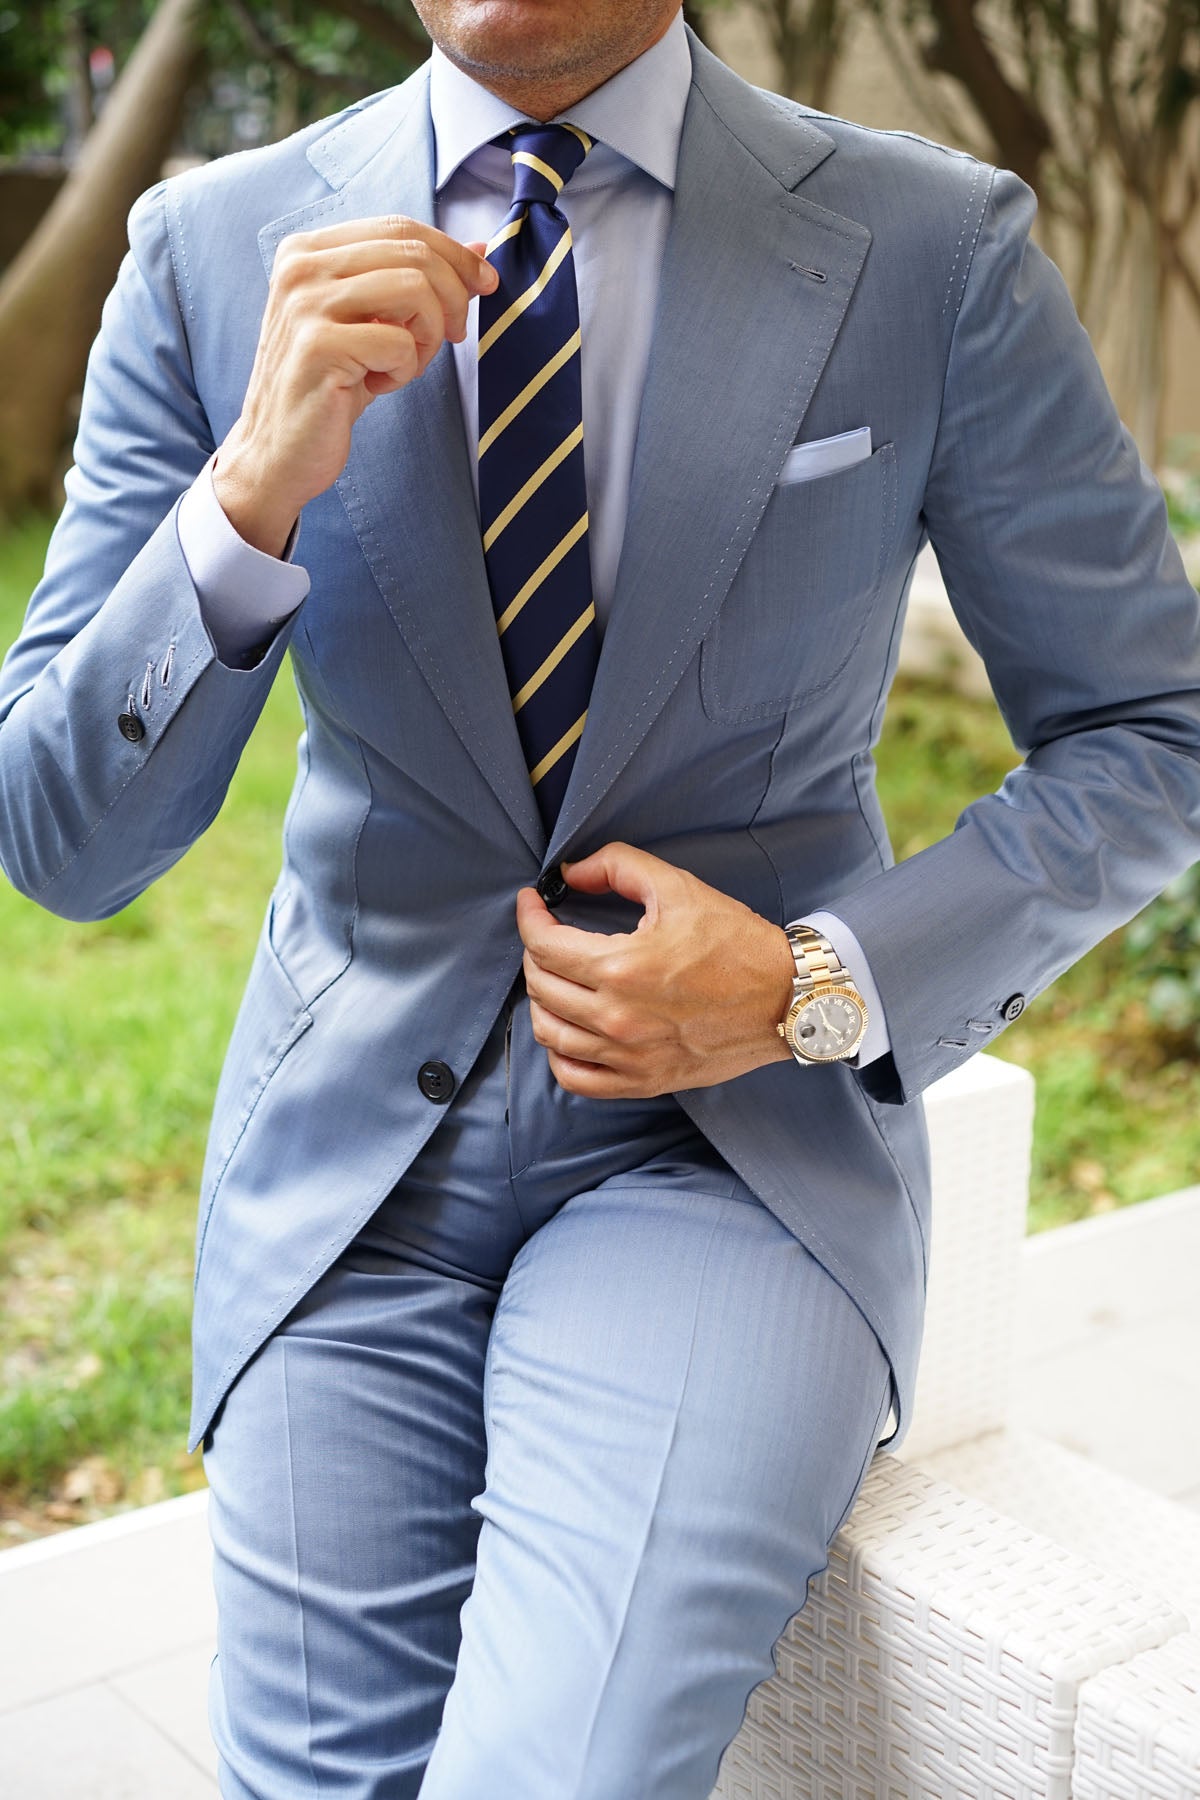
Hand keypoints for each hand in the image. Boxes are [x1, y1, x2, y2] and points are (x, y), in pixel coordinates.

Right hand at [213, 217, 498, 555]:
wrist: (279, 452)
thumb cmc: (330, 388)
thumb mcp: (373, 324)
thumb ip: (415, 280)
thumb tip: (479, 250)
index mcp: (307, 250)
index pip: (399, 226)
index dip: (453, 254)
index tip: (484, 284)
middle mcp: (300, 267)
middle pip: (412, 252)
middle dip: (453, 296)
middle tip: (451, 336)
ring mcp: (304, 304)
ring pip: (413, 289)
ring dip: (428, 335)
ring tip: (406, 364)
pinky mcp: (317, 346)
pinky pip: (399, 342)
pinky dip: (405, 369)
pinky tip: (379, 384)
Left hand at [515, 842, 797, 1097]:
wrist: (786, 998)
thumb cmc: (737, 943)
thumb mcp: (679, 887)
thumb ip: (618, 867)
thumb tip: (571, 873)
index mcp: (621, 968)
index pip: (544, 944)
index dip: (529, 917)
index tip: (532, 903)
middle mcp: (617, 1018)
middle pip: (540, 986)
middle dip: (534, 953)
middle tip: (548, 934)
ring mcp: (628, 1056)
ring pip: (549, 1033)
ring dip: (541, 1000)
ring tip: (554, 978)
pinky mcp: (642, 1080)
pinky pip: (576, 1079)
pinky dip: (558, 1055)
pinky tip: (566, 1031)